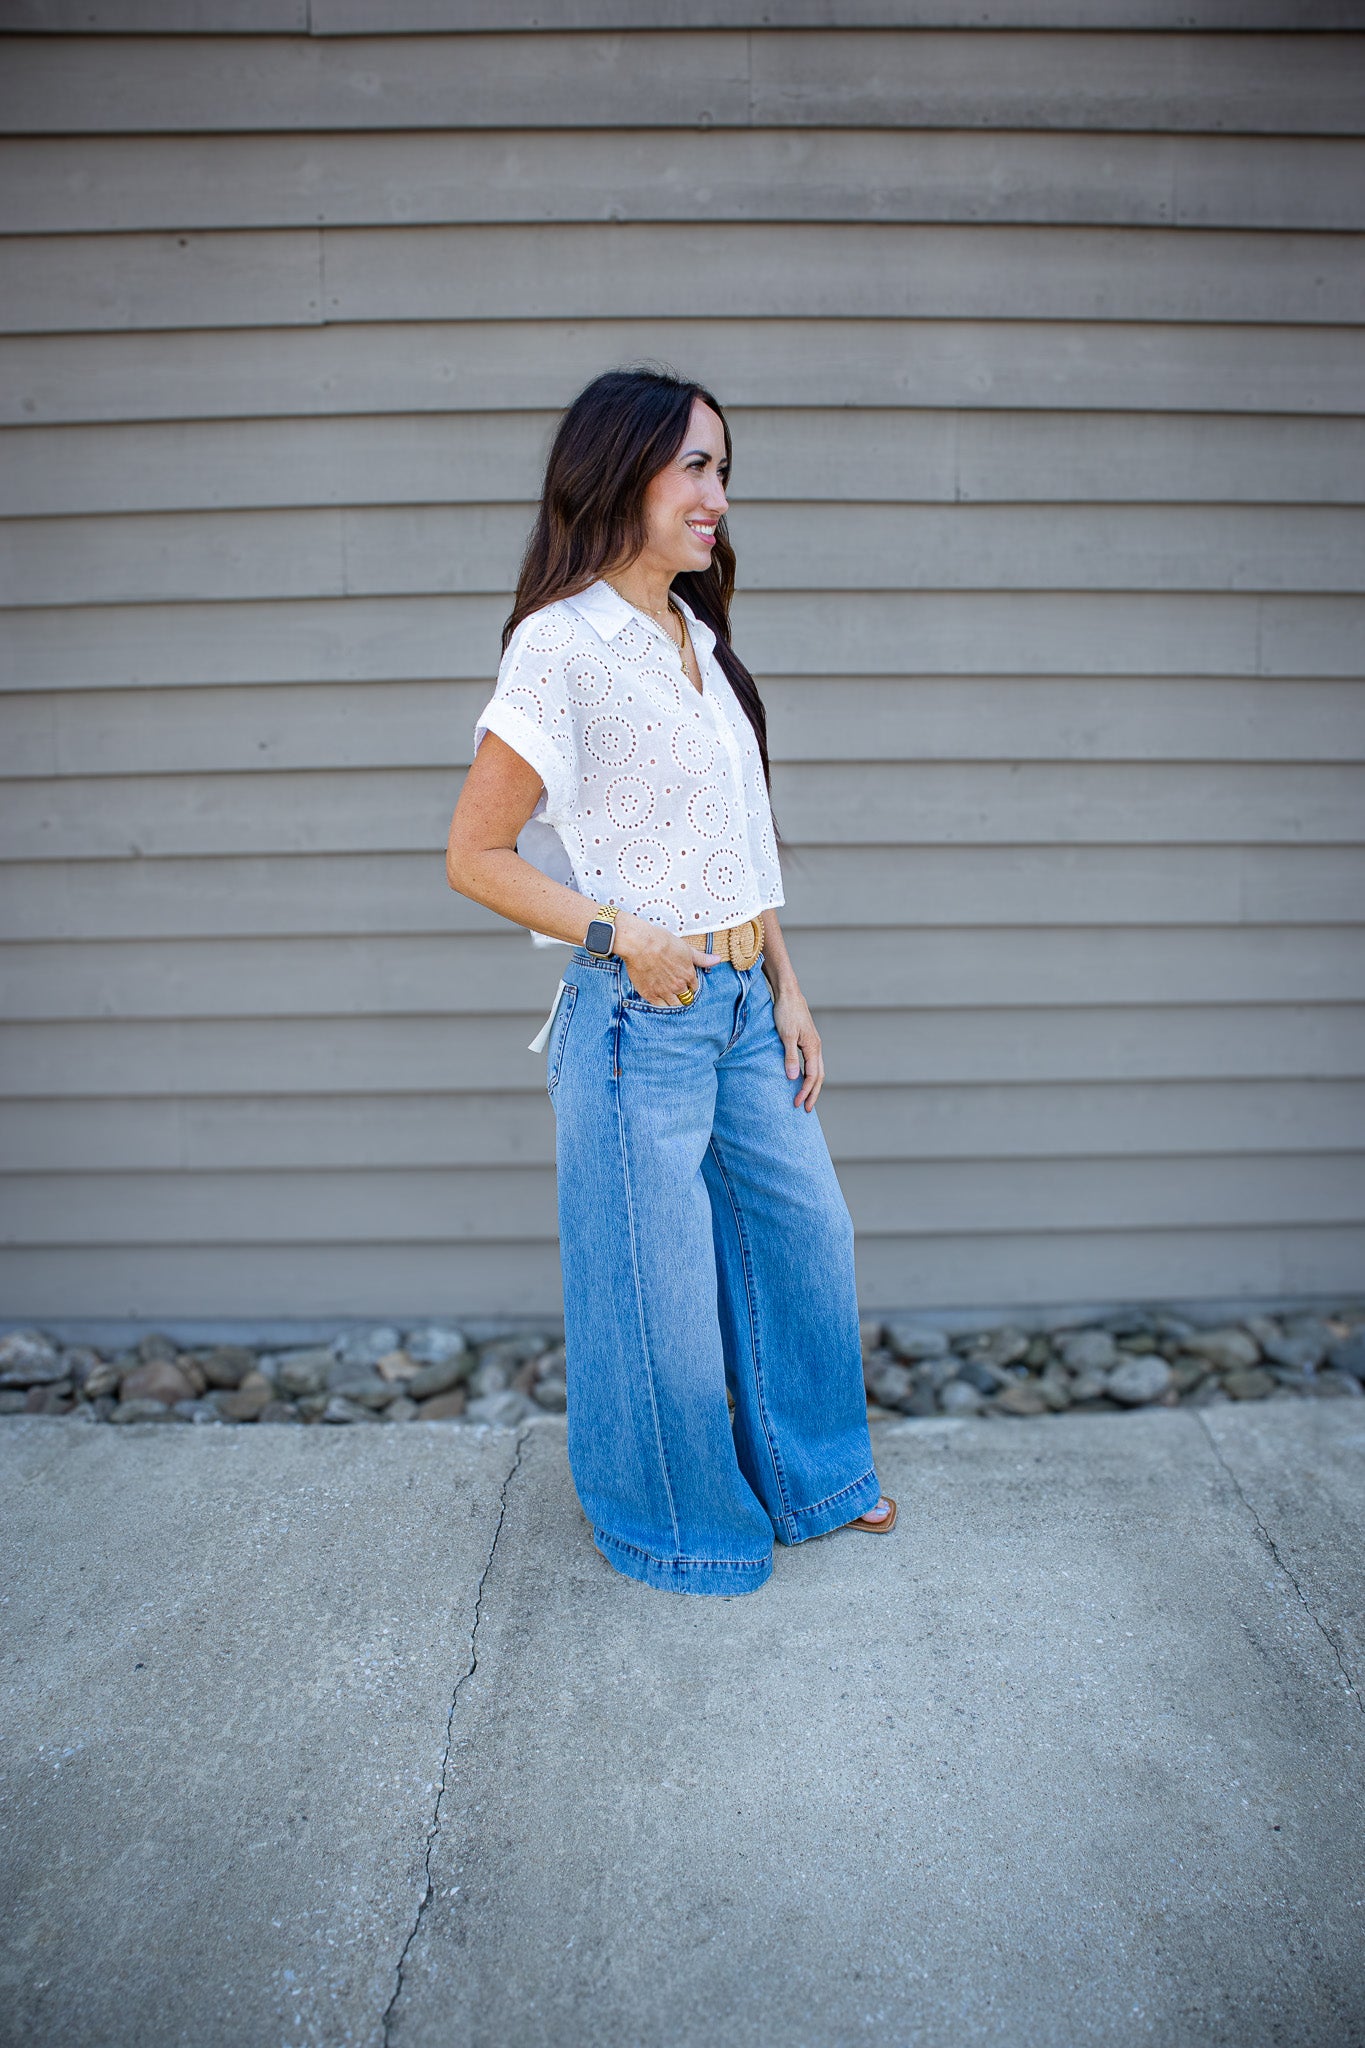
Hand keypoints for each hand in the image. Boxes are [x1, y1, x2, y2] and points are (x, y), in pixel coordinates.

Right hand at [612, 910, 714, 1006]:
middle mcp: (678, 986)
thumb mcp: (685, 948)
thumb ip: (701, 958)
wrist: (640, 944)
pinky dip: (662, 1004)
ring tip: (668, 994)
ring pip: (675, 1005)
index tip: (684, 981)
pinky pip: (660, 1007)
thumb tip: (718, 959)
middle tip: (675, 988)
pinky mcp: (650, 995)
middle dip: (683, 994)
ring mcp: (664, 992)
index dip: (690, 984)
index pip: (694, 987)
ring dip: (674, 1001)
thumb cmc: (662, 942)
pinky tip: (659, 998)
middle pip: (686, 998)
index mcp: (688, 975)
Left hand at [773, 984, 823, 1109]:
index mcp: (813, 1048)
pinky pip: (811, 1063)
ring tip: (805, 1098)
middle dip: (813, 1094)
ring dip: (812, 1086)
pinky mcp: (806, 1040)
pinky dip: (808, 1075)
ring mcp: (812, 1044)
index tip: (797, 1104)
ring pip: (816, 1070)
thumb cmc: (786, 1012)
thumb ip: (790, 1057)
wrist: (788, 993)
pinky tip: (800, 1079)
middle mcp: (816, 1047)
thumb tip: (792, 1078)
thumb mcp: (785, 1036)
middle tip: (805, 1109)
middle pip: (819, 1076)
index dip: (805, 1092)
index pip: (812, 1077)